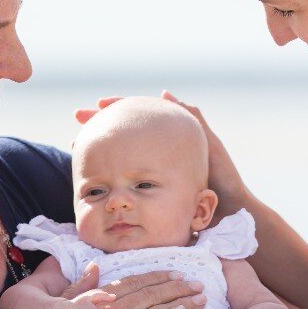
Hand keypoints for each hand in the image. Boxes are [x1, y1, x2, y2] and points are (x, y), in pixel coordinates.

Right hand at [74, 90, 247, 214]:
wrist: (229, 214)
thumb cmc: (223, 179)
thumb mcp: (210, 145)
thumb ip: (194, 119)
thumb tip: (165, 94)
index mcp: (168, 141)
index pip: (138, 117)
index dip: (117, 108)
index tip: (98, 104)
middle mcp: (156, 155)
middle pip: (122, 134)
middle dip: (99, 124)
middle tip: (79, 118)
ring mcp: (150, 174)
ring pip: (118, 157)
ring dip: (97, 148)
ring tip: (80, 144)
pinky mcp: (150, 193)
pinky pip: (123, 181)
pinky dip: (107, 176)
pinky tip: (93, 175)